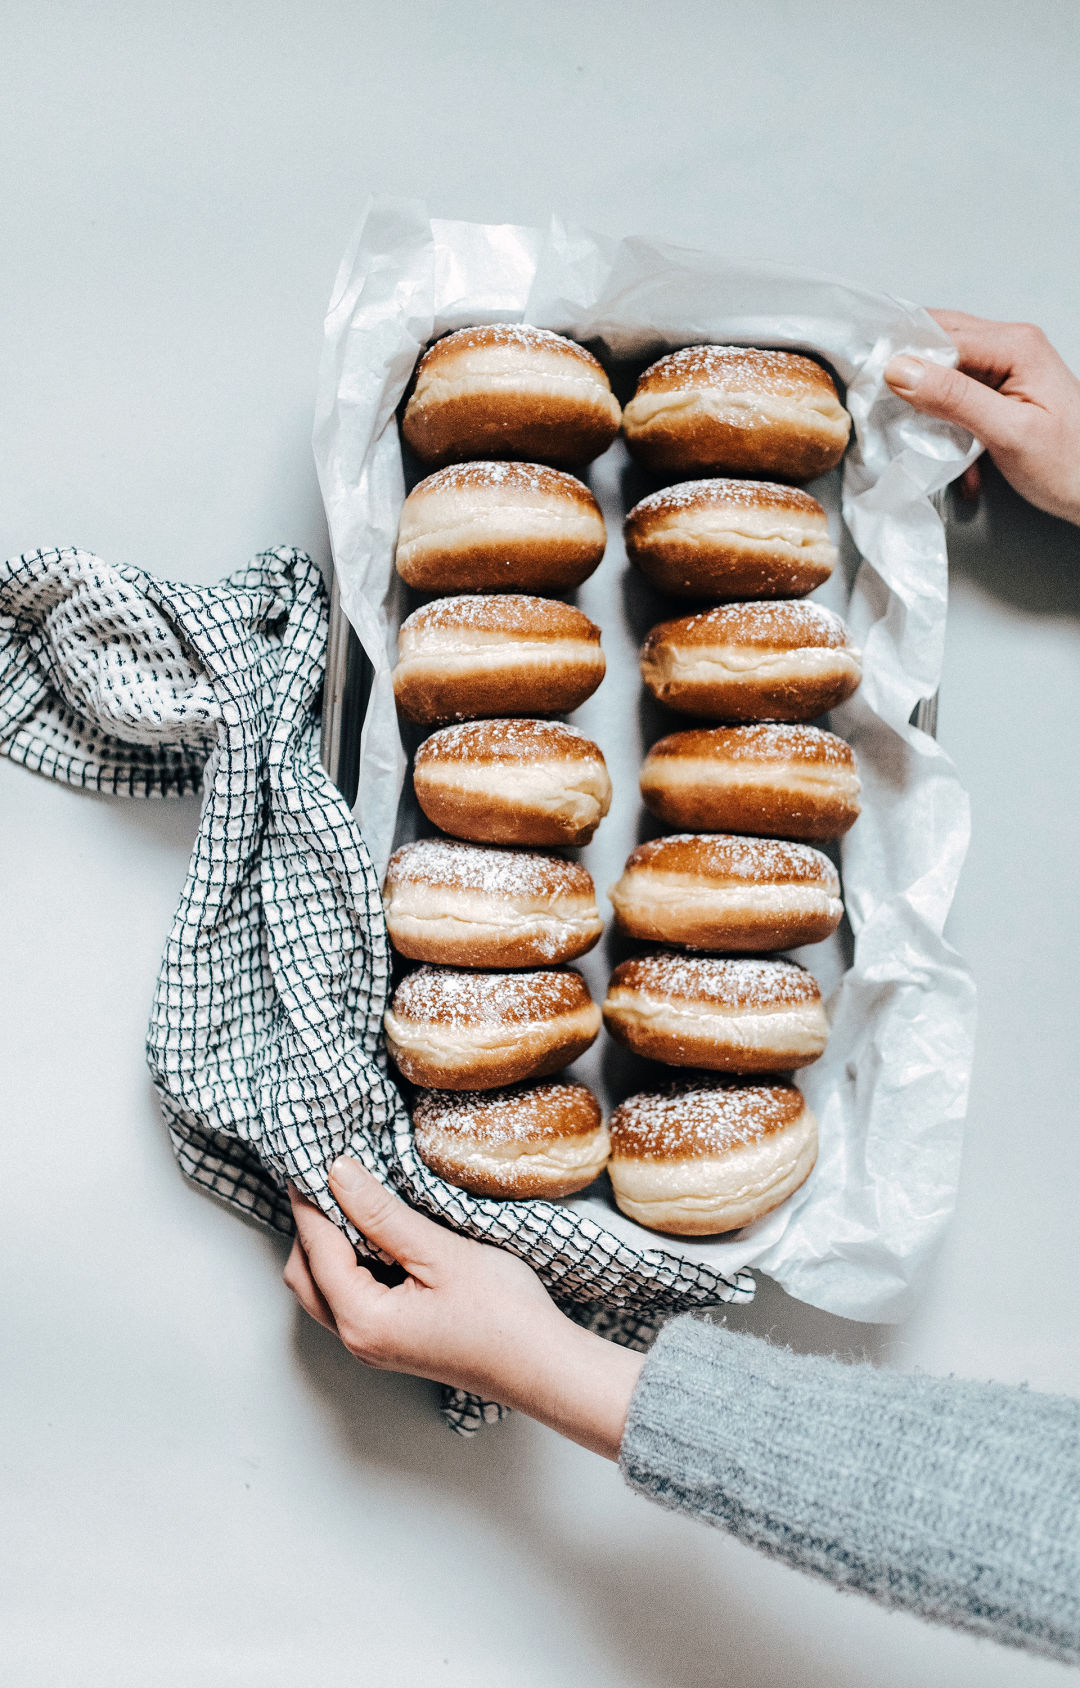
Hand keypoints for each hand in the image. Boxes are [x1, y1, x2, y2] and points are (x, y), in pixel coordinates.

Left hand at [284, 1158, 643, 1458]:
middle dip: (309, 1226)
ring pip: (324, 1288)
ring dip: (327, 1245)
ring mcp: (374, 1345)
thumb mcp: (440, 1252)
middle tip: (326, 1178)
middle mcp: (358, 1340)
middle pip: (305, 1275)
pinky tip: (374, 1234)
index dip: (309, 1202)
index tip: (308, 1159)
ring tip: (350, 1200)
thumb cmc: (504, 1315)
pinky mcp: (392, 1341)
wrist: (545, 1367)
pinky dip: (348, 1263)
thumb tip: (338, 1175)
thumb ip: (382, 1213)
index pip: (316, 1249)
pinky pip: (349, 1297)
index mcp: (363, 1320)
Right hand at [884, 312, 1079, 523]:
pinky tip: (945, 448)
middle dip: (907, 374)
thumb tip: (900, 370)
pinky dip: (942, 418)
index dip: (902, 358)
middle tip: (881, 408)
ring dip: (924, 401)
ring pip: (943, 366)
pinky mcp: (1001, 388)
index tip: (871, 388)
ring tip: (913, 433)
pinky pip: (956, 390)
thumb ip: (954, 398)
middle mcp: (1011, 344)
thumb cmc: (1067, 466)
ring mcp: (1006, 365)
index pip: (940, 336)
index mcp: (1015, 345)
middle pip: (938, 341)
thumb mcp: (1007, 434)